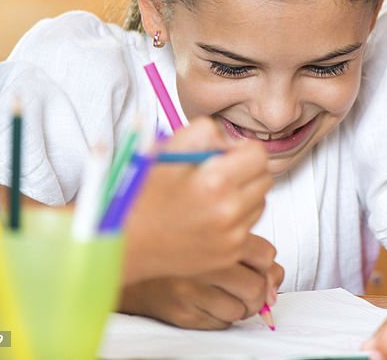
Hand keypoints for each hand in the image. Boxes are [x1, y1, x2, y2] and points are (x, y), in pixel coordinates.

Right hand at [119, 233, 283, 328]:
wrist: (126, 258)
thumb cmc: (176, 242)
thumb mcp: (214, 233)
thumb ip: (248, 247)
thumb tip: (276, 276)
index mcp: (214, 236)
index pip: (265, 255)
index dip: (266, 263)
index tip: (259, 265)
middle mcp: (203, 264)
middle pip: (257, 288)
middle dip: (259, 291)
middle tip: (250, 287)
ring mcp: (191, 291)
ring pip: (241, 310)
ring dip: (242, 306)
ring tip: (229, 295)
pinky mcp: (182, 313)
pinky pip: (221, 325)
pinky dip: (224, 317)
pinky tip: (212, 304)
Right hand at [122, 117, 273, 282]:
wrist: (123, 242)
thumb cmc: (140, 195)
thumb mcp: (166, 150)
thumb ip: (204, 133)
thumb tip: (230, 141)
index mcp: (215, 182)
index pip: (258, 155)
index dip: (241, 150)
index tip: (224, 155)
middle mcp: (228, 211)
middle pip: (264, 178)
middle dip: (245, 171)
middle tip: (216, 173)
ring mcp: (231, 237)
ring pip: (260, 202)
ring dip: (244, 195)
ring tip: (211, 196)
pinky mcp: (229, 254)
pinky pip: (250, 226)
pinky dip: (237, 218)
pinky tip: (210, 216)